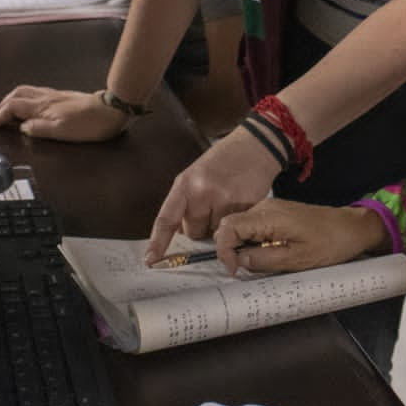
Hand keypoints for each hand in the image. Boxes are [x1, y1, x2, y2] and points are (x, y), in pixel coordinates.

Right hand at [0, 85, 127, 141]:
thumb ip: (39, 129)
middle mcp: (46, 98)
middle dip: (1, 104)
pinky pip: (35, 93)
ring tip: (4, 108)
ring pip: (26, 92)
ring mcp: (55, 95)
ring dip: (11, 99)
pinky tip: (29, 104)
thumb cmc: (88, 123)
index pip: (12, 107)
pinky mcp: (63, 96)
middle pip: (16, 95)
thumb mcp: (61, 131)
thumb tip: (22, 128)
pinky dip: (24, 98)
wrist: (112, 109)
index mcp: (42, 107)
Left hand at [143, 126, 286, 262]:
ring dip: (220, 225)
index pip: (166, 218)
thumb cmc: (223, 161)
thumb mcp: (195, 175)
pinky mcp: (245, 206)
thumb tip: (179, 234)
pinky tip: (239, 204)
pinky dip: (236, 222)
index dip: (158, 242)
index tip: (150, 260)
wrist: (254, 145)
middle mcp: (202, 192)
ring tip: (228, 202)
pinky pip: (234, 229)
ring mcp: (224, 199)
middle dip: (201, 226)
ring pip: (215, 233)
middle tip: (212, 206)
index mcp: (185, 183)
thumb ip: (185, 202)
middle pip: (193, 232)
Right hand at [212, 199, 387, 273]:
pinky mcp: (278, 213)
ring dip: (240, 245)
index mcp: (268, 216)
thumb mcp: (297, 259)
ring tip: (255, 263)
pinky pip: (254, 225)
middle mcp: (265, 207)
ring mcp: (271, 208)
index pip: (228, 227)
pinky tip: (264, 253)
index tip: (234, 270)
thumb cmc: (329, 244)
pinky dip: (251, 240)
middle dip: (229, 248)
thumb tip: (239, 261)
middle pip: (230, 224)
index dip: (224, 250)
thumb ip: (264, 260)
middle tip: (240, 270)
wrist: (352, 228)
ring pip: (241, 225)